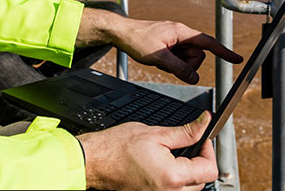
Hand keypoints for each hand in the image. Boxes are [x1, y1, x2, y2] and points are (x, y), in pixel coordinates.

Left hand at [77, 9, 241, 83]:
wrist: (120, 32)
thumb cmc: (136, 39)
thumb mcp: (158, 57)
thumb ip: (178, 68)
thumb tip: (195, 77)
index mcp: (181, 32)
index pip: (207, 42)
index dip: (223, 51)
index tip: (237, 59)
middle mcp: (180, 34)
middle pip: (198, 55)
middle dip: (188, 64)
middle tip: (168, 63)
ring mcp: (175, 39)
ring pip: (188, 59)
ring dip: (178, 64)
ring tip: (161, 60)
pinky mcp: (169, 45)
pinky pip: (179, 59)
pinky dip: (172, 63)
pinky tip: (158, 60)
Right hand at [78, 111, 217, 190]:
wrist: (96, 161)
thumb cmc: (118, 147)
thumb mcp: (156, 133)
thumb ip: (186, 131)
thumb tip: (204, 123)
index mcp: (173, 177)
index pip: (209, 169)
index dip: (208, 150)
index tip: (202, 139)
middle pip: (202, 181)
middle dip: (199, 160)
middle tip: (188, 143)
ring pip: (190, 188)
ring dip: (188, 172)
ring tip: (173, 154)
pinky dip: (175, 180)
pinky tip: (164, 164)